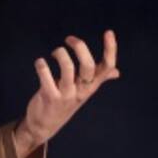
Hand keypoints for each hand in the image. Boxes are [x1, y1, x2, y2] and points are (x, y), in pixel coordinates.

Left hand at [16, 29, 120, 147]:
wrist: (45, 125)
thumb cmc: (65, 103)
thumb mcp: (84, 92)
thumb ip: (99, 80)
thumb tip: (116, 72)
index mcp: (92, 85)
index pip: (107, 67)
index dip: (110, 49)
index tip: (109, 32)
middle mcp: (82, 90)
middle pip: (88, 66)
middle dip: (80, 47)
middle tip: (69, 39)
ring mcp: (66, 94)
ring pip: (68, 69)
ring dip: (60, 54)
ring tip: (55, 53)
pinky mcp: (50, 97)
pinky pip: (46, 78)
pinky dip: (42, 66)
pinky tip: (40, 63)